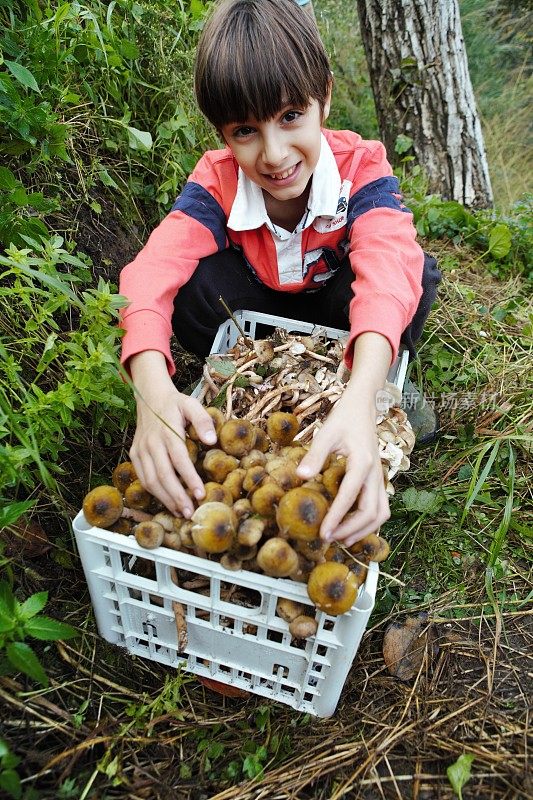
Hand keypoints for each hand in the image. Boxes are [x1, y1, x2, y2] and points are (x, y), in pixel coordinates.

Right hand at [129, 352, 216, 516]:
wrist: (149, 395)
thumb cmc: (175, 403)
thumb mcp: (191, 404)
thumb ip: (203, 420)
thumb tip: (212, 441)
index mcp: (167, 431)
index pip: (179, 459)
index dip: (189, 479)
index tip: (200, 494)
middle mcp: (151, 443)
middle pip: (163, 475)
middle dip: (177, 496)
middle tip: (190, 512)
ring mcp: (140, 449)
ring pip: (150, 480)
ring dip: (165, 499)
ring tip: (180, 512)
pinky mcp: (134, 453)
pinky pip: (142, 477)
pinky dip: (153, 492)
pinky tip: (167, 501)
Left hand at [296, 386, 389, 545]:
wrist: (362, 406)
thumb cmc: (344, 418)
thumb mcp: (326, 433)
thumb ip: (315, 455)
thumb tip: (300, 476)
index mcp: (363, 463)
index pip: (350, 497)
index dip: (337, 518)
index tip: (323, 533)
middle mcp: (375, 473)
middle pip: (372, 512)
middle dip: (352, 530)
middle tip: (330, 539)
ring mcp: (379, 477)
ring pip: (381, 513)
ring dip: (364, 529)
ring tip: (343, 539)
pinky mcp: (377, 479)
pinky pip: (379, 506)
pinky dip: (369, 521)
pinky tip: (351, 527)